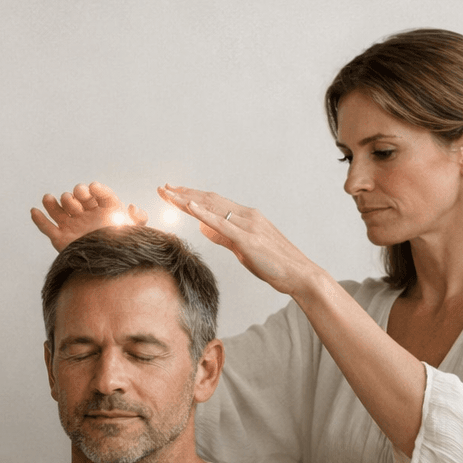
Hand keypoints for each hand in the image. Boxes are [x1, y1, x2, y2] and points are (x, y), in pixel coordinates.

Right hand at [30, 182, 148, 251]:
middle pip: (74, 200)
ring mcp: (71, 226)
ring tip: (49, 198)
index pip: (95, 195)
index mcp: (102, 210)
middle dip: (72, 198)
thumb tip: (132, 207)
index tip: (91, 190)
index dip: (92, 191)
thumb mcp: (133, 234)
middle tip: (75, 201)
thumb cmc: (121, 248)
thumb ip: (138, 219)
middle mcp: (85, 216)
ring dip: (52, 203)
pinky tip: (34, 210)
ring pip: (58, 211)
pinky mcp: (60, 239)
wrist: (108, 270)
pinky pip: (47, 227)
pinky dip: (39, 219)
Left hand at [156, 184, 317, 295]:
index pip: (213, 202)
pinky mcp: (247, 239)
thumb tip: (203, 228)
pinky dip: (203, 213)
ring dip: (187, 199)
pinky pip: (221, 223)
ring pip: (212, 207)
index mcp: (246, 216)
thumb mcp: (243, 249)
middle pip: (209, 199)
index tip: (173, 192)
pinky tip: (189, 207)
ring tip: (168, 194)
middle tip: (163, 188)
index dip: (191, 196)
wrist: (299, 274)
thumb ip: (223, 237)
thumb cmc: (274, 264)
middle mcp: (247, 215)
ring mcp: (248, 225)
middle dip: (184, 193)